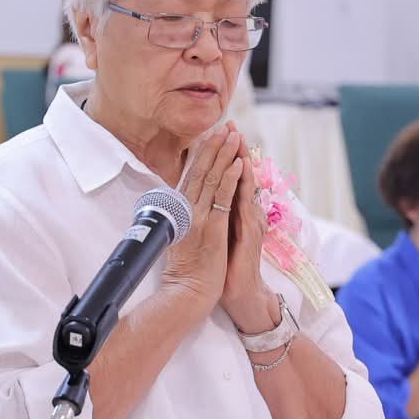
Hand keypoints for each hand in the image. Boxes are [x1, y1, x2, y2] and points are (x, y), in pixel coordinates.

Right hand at [162, 126, 241, 314]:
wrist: (186, 293)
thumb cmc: (186, 271)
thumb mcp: (181, 238)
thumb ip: (182, 219)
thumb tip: (182, 206)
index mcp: (180, 212)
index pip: (192, 176)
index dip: (202, 154)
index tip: (211, 136)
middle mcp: (187, 210)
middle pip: (201, 171)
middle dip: (213, 147)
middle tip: (224, 125)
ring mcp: (198, 217)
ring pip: (212, 179)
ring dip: (224, 155)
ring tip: (233, 135)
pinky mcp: (211, 228)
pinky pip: (222, 198)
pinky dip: (230, 179)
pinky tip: (238, 164)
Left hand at [219, 140, 275, 333]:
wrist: (238, 294)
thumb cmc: (224, 268)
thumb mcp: (215, 237)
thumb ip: (212, 217)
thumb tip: (196, 201)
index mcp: (234, 213)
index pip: (229, 179)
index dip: (223, 157)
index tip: (216, 134)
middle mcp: (245, 213)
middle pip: (239, 175)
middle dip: (233, 149)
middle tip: (229, 125)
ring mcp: (250, 221)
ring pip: (245, 184)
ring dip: (241, 159)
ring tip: (237, 137)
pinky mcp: (250, 232)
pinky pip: (245, 203)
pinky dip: (243, 183)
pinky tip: (242, 168)